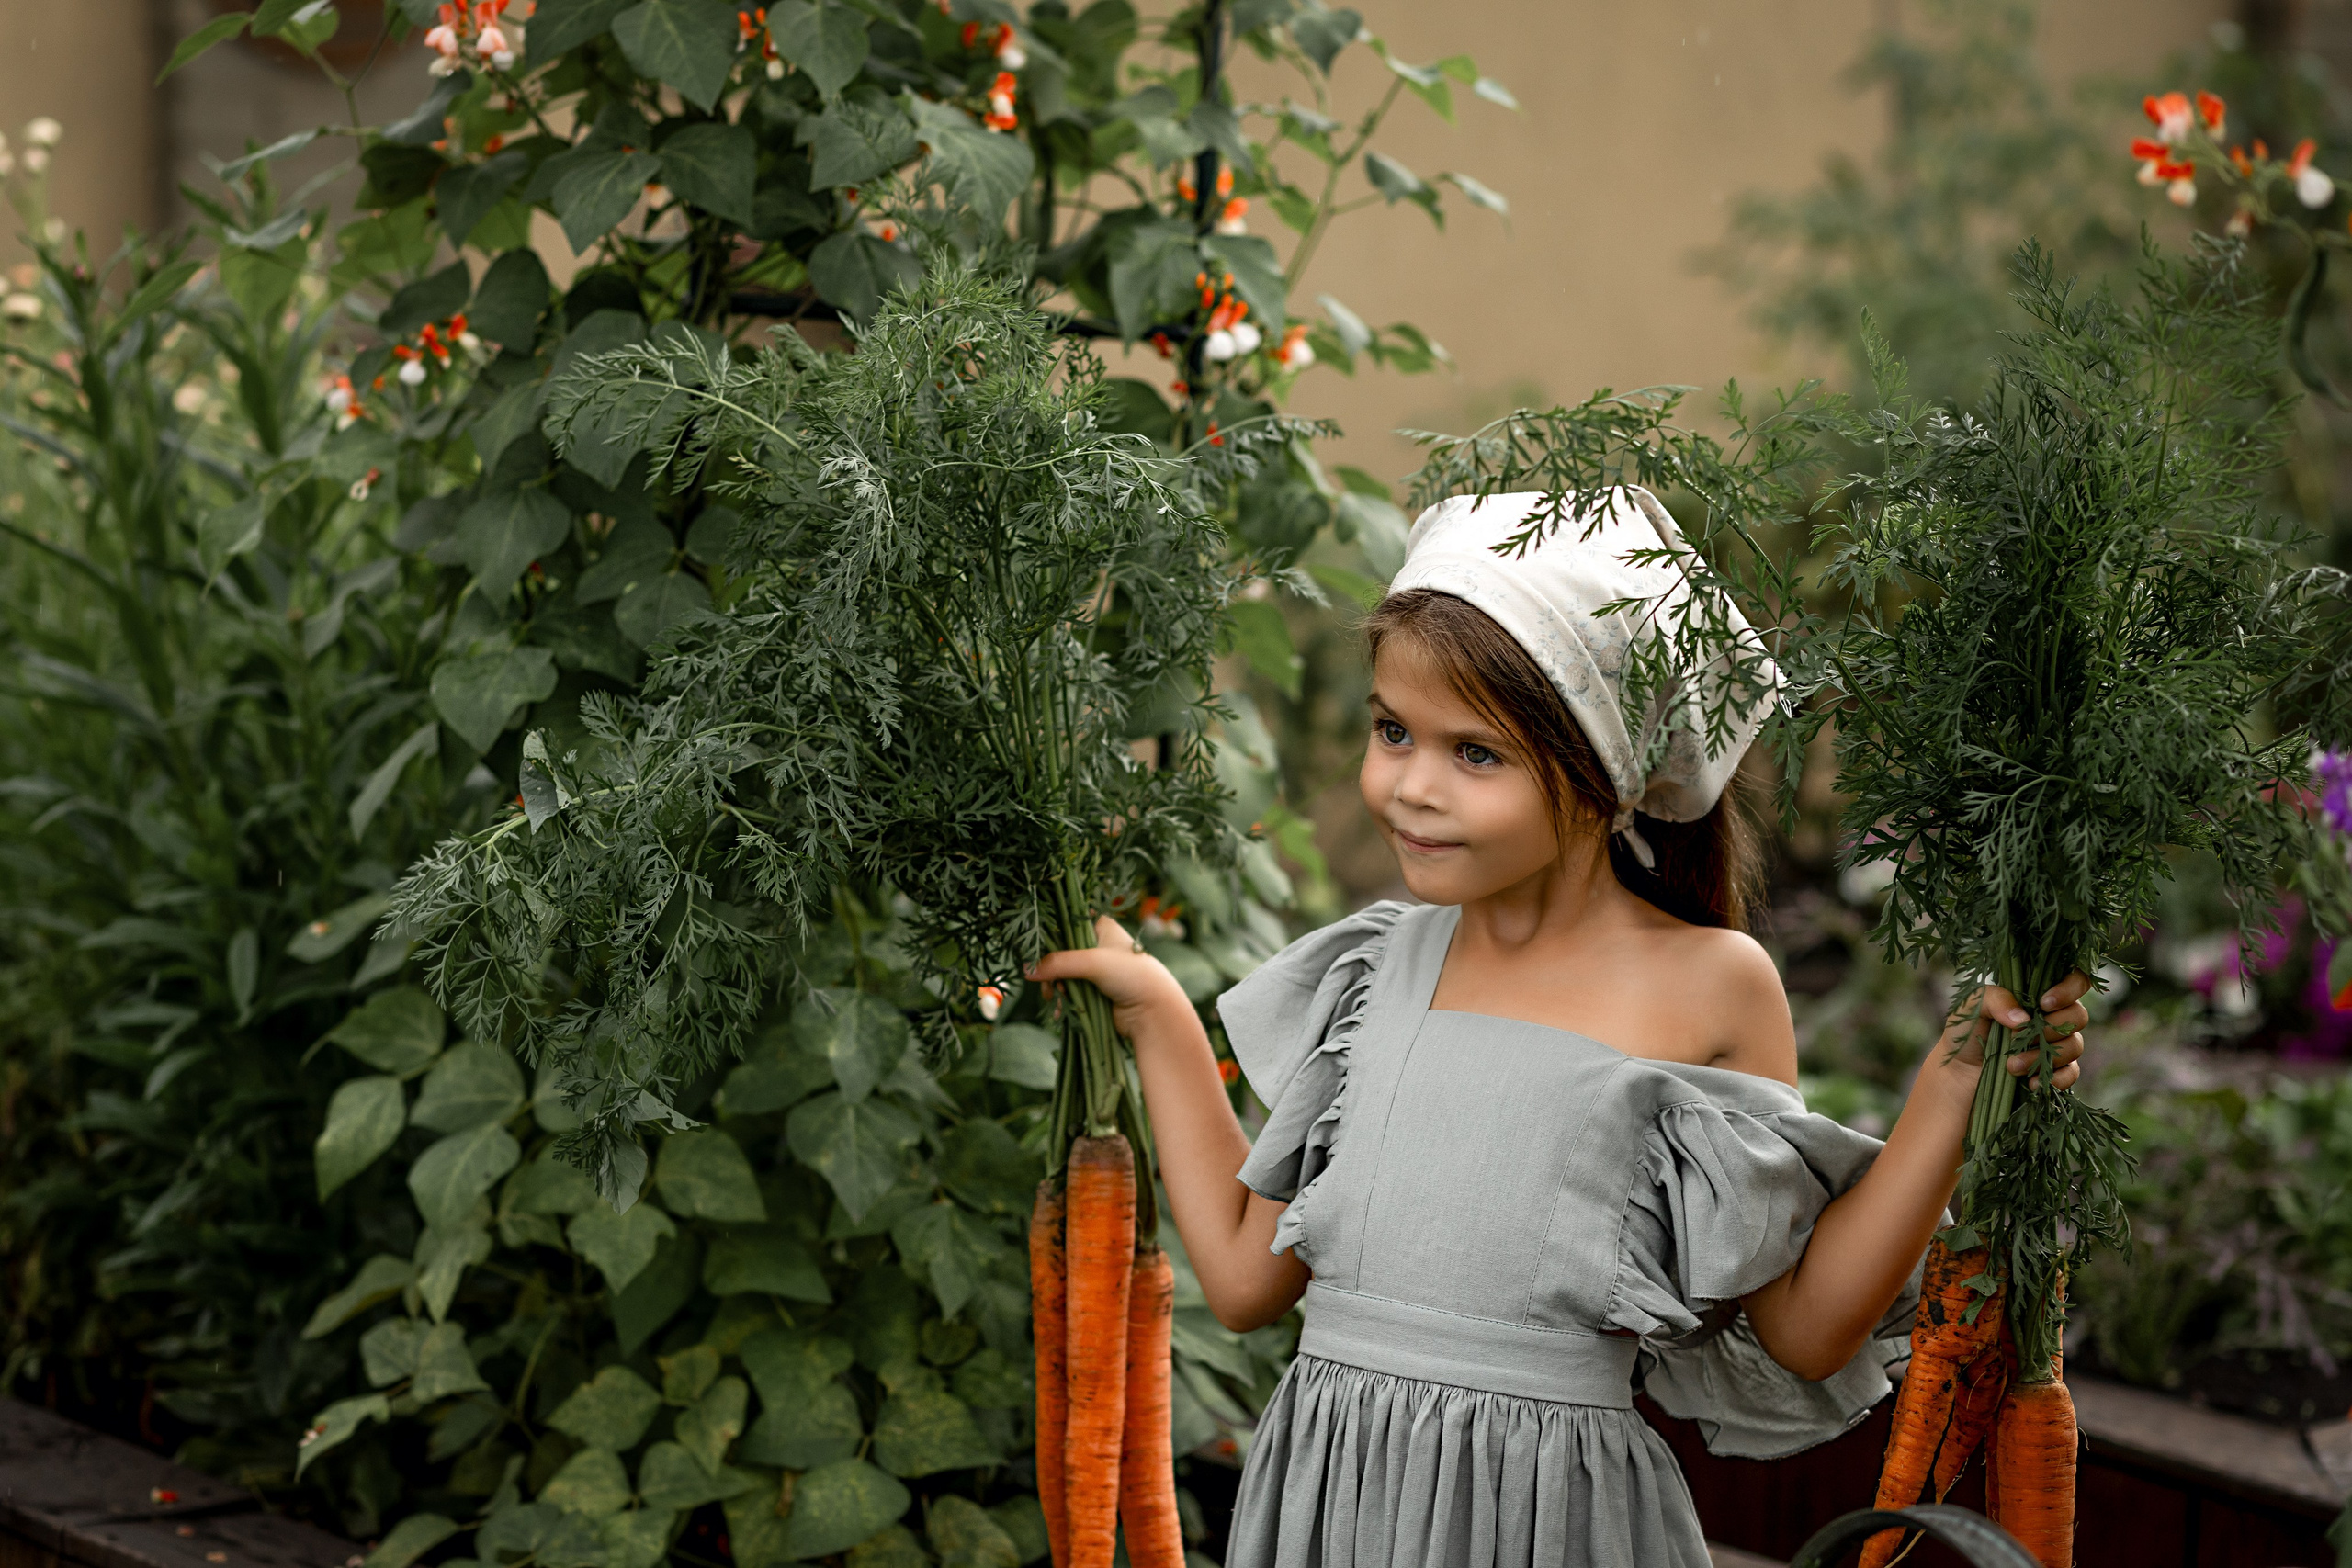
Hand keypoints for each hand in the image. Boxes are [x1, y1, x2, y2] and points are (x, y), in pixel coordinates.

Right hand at [1025, 915, 1191, 1040]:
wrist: (1154, 1012)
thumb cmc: (1131, 975)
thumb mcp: (1093, 962)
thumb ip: (1058, 964)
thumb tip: (1027, 971)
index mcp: (1101, 928)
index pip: (1066, 926)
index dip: (1050, 940)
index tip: (1036, 954)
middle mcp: (1098, 946)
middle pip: (1061, 954)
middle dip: (1051, 971)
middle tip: (1048, 985)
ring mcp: (1096, 970)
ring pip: (1063, 976)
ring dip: (1056, 988)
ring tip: (1055, 999)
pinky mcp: (1094, 991)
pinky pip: (1070, 993)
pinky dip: (1063, 1001)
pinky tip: (1061, 1010)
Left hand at [1936, 971, 2091, 1090]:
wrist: (1957, 1074)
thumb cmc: (1965, 1034)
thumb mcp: (1972, 1007)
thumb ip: (1996, 1000)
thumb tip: (2024, 1018)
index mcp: (2036, 996)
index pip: (2074, 981)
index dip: (2069, 989)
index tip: (2044, 1003)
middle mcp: (2051, 1018)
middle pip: (2078, 1016)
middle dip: (2050, 1029)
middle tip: (2018, 1038)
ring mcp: (2056, 1046)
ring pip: (2075, 1045)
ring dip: (2043, 1056)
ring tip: (2011, 1065)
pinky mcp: (2055, 1072)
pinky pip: (2071, 1074)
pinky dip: (2055, 1078)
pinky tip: (2030, 1082)